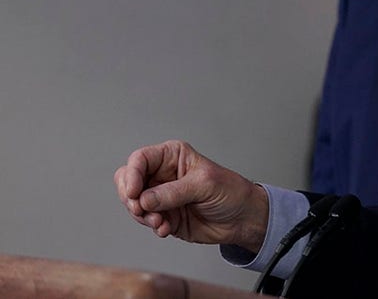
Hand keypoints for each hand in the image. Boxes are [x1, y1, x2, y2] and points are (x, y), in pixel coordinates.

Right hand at [114, 140, 268, 251]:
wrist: (242, 218)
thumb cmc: (230, 192)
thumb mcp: (205, 185)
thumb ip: (173, 192)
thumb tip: (144, 199)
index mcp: (172, 156)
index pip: (140, 159)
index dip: (132, 175)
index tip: (135, 193)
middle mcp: (162, 174)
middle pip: (128, 181)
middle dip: (130, 197)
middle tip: (141, 210)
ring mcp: (161, 196)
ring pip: (133, 203)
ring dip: (143, 215)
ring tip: (161, 222)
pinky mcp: (162, 215)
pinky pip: (145, 220)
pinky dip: (152, 226)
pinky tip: (166, 229)